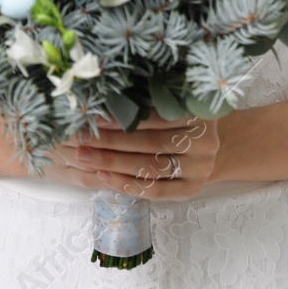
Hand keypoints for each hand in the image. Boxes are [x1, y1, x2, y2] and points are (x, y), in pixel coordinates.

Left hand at [62, 114, 221, 200]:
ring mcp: (201, 169)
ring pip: (151, 168)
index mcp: (200, 113)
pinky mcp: (192, 190)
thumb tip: (101, 97)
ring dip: (113, 162)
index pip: (155, 117)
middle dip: (111, 141)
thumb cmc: (178, 117)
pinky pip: (156, 191)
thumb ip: (146, 99)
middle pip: (151, 144)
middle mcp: (206, 143)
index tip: (92, 117)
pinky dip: (127, 184)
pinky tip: (103, 176)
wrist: (204, 144)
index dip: (122, 118)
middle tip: (81, 138)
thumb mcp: (170, 101)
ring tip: (85, 156)